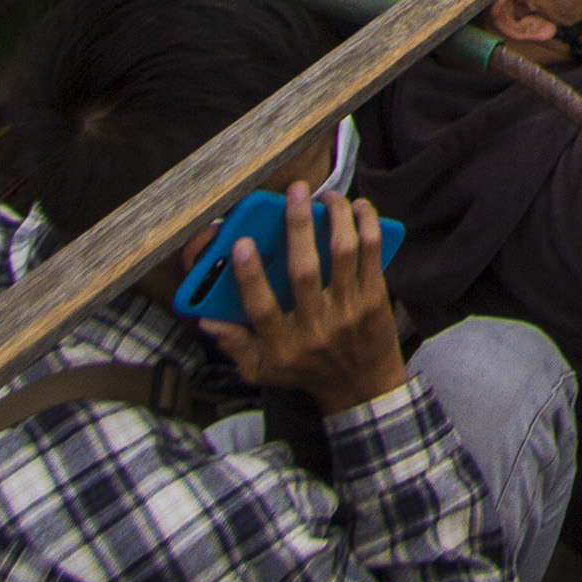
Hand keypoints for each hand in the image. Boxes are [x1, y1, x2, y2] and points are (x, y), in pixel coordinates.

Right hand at [201, 181, 405, 412]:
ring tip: (327, 196)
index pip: (260, 309)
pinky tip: (357, 208)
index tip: (240, 244)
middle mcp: (315, 327)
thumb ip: (234, 345)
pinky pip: (371, 254)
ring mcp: (348, 311)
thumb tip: (206, 318)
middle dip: (296, 227)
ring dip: (336, 218)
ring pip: (342, 254)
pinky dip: (366, 226)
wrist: (363, 389)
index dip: (248, 276)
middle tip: (293, 193)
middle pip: (303, 272)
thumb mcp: (263, 370)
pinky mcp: (375, 299)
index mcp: (282, 344)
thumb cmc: (306, 372)